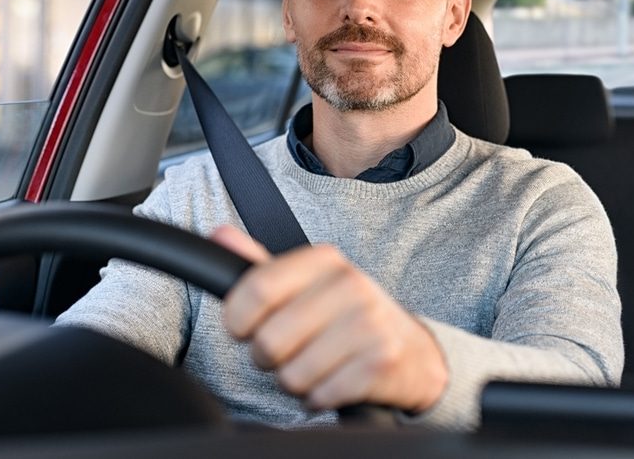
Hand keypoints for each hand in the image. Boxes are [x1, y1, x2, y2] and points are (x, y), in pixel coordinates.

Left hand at [211, 225, 448, 412]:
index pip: (255, 288)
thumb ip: (260, 265)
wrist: (413, 353)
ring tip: (316, 365)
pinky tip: (336, 380)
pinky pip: (319, 396)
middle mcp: (351, 285)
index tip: (243, 329)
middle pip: (269, 340)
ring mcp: (369, 323)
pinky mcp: (380, 363)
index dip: (237, 320)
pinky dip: (319, 397)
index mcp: (325, 260)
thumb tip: (220, 235)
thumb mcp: (307, 284)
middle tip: (290, 350)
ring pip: (291, 375)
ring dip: (295, 381)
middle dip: (269, 358)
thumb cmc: (347, 316)